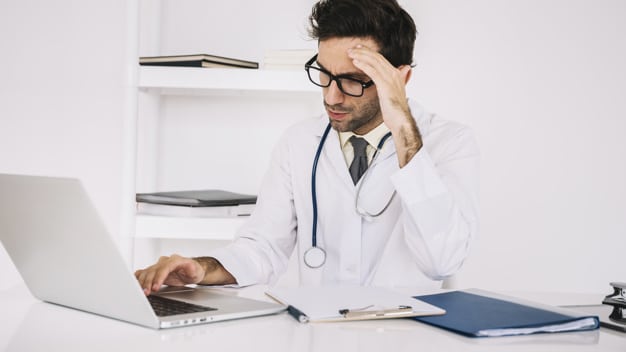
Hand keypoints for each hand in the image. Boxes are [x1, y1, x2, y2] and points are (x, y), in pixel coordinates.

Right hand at [134, 254, 205, 294]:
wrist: (192, 271)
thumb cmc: (194, 271)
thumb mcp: (196, 271)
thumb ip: (192, 269)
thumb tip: (189, 267)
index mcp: (175, 260)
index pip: (164, 267)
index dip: (158, 277)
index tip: (155, 287)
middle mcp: (165, 262)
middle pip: (153, 270)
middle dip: (148, 282)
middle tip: (146, 293)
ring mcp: (158, 266)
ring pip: (147, 272)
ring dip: (142, 282)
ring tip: (142, 292)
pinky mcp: (155, 271)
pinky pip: (144, 272)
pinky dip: (138, 278)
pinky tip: (135, 285)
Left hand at [348, 46, 421, 166]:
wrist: (401, 121)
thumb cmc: (396, 111)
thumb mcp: (395, 94)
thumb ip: (396, 82)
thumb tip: (403, 72)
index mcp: (397, 74)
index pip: (382, 59)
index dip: (370, 53)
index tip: (360, 50)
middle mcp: (395, 74)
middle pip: (377, 57)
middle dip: (364, 51)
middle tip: (353, 48)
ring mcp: (391, 79)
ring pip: (374, 62)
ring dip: (361, 56)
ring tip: (351, 53)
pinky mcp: (385, 85)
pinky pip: (372, 71)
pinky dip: (363, 65)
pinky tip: (355, 62)